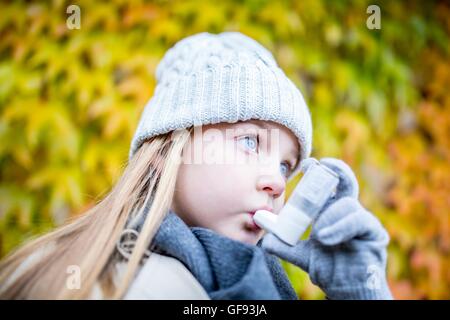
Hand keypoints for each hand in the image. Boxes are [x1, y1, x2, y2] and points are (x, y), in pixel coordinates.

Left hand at [261, 158, 392, 298]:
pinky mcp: (374, 233)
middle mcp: (347, 212)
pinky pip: (359, 220)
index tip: (306, 164)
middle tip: (322, 165)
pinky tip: (326, 237)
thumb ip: (284, 246)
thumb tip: (263, 240)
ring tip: (318, 235)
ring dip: (330, 216)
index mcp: (331, 212)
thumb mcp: (302, 256)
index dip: (318, 172)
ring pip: (348, 203)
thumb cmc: (330, 270)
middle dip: (335, 169)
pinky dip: (341, 226)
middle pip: (346, 182)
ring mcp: (362, 221)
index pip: (326, 186)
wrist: (347, 291)